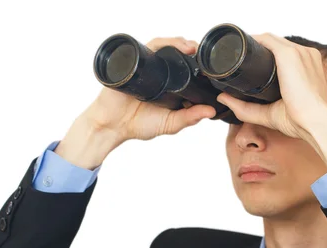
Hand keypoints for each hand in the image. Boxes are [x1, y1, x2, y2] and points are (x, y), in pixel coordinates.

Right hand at [83, 36, 216, 143]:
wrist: (112, 125)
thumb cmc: (139, 125)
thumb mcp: (170, 124)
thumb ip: (189, 118)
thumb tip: (211, 111)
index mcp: (171, 87)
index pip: (189, 72)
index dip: (201, 69)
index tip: (214, 71)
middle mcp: (161, 74)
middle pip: (179, 56)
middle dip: (193, 52)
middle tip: (205, 57)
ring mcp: (148, 66)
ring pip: (166, 48)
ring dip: (180, 44)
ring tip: (192, 47)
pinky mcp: (137, 62)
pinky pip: (152, 47)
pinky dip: (164, 43)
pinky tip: (176, 46)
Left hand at [215, 33, 326, 141]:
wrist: (317, 124)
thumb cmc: (302, 122)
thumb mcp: (269, 113)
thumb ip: (245, 108)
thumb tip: (223, 98)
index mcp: (307, 66)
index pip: (283, 53)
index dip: (265, 56)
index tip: (248, 64)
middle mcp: (305, 55)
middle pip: (275, 44)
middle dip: (256, 49)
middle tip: (237, 60)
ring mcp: (299, 52)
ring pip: (270, 40)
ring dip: (253, 44)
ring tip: (236, 53)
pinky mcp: (290, 55)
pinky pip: (267, 41)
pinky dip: (253, 42)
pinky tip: (241, 47)